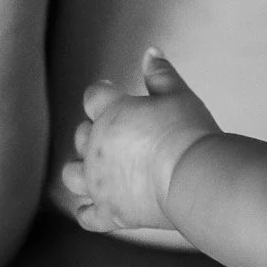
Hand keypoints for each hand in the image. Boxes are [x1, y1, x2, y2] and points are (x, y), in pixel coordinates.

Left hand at [62, 49, 218, 232]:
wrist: (194, 176)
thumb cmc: (188, 132)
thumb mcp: (179, 95)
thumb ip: (161, 73)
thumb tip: (150, 50)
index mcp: (110, 113)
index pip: (94, 95)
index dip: (104, 92)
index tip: (115, 92)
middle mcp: (95, 148)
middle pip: (80, 134)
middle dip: (93, 131)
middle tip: (118, 131)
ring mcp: (98, 184)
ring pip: (72, 175)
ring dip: (80, 169)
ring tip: (97, 167)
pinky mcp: (108, 212)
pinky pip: (86, 215)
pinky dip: (88, 210)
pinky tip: (96, 205)